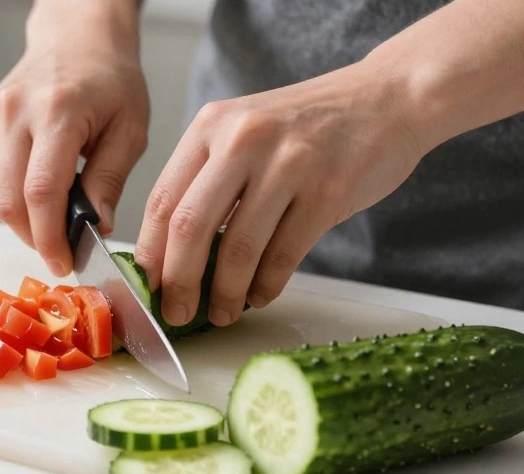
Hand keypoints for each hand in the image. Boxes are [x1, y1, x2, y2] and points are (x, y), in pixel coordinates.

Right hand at [0, 0, 149, 276]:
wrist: (75, 38)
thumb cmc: (110, 81)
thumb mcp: (130, 129)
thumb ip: (110, 180)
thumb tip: (96, 229)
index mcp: (58, 111)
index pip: (42, 191)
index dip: (50, 238)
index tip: (64, 263)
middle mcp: (14, 112)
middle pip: (9, 201)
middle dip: (35, 238)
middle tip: (61, 252)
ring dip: (25, 220)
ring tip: (57, 217)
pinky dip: (13, 197)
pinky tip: (39, 187)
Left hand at [134, 62, 424, 326]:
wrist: (389, 97)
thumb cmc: (309, 126)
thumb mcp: (245, 132)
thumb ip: (208, 180)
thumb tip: (171, 255)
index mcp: (211, 125)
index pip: (163, 199)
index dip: (150, 252)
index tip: (147, 286)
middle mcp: (243, 139)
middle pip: (189, 227)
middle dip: (177, 281)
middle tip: (175, 312)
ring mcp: (288, 163)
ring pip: (237, 248)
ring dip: (224, 293)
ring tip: (221, 313)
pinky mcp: (328, 190)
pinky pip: (283, 255)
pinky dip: (266, 286)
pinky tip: (259, 296)